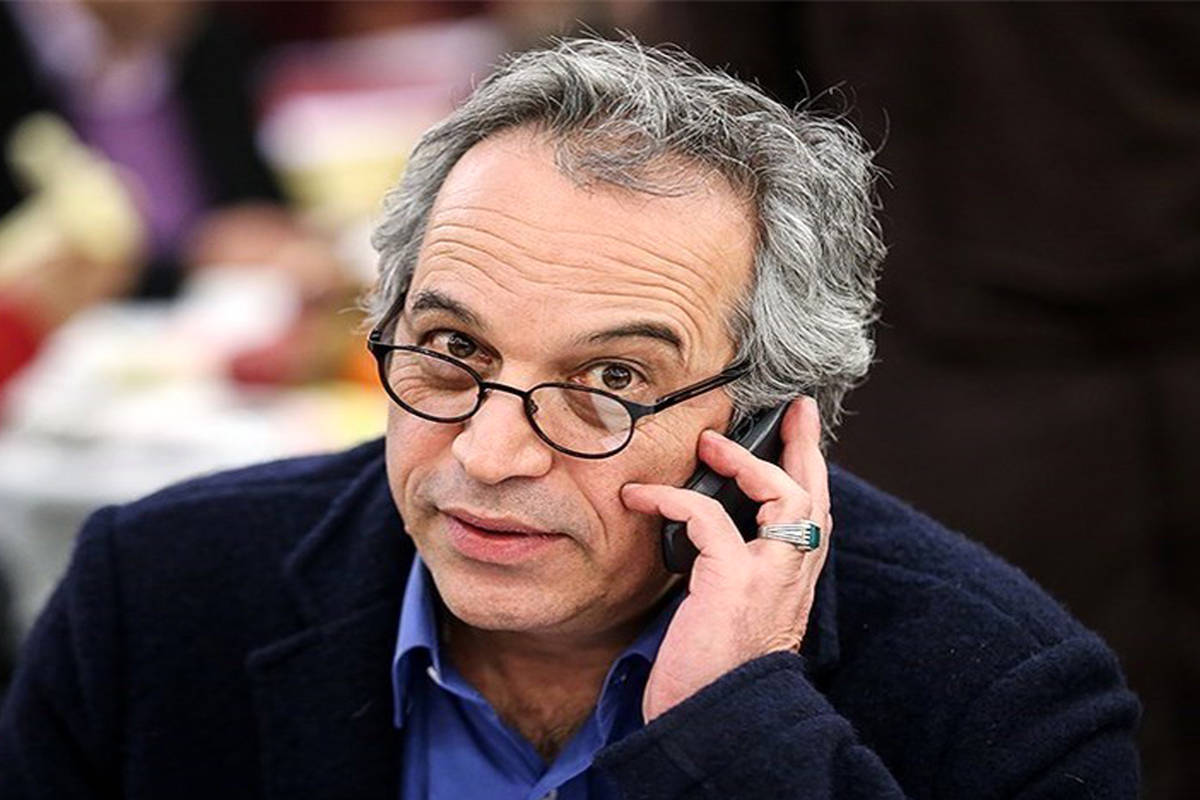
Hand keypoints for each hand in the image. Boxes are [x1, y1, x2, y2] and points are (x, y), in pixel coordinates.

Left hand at [620, 396, 831, 721]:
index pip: (814, 514)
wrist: (715, 718)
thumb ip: (734, 572)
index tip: (801, 431)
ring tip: (711, 445)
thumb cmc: (715, 671)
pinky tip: (643, 496)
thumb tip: (705, 536)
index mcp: (793, 581)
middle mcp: (793, 574)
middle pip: (813, 494)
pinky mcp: (734, 578)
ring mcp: (770, 575)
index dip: (810, 469)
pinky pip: (706, 516)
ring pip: (783, 493)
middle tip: (789, 409)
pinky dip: (672, 499)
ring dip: (744, 462)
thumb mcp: (734, 613)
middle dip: (803, 446)